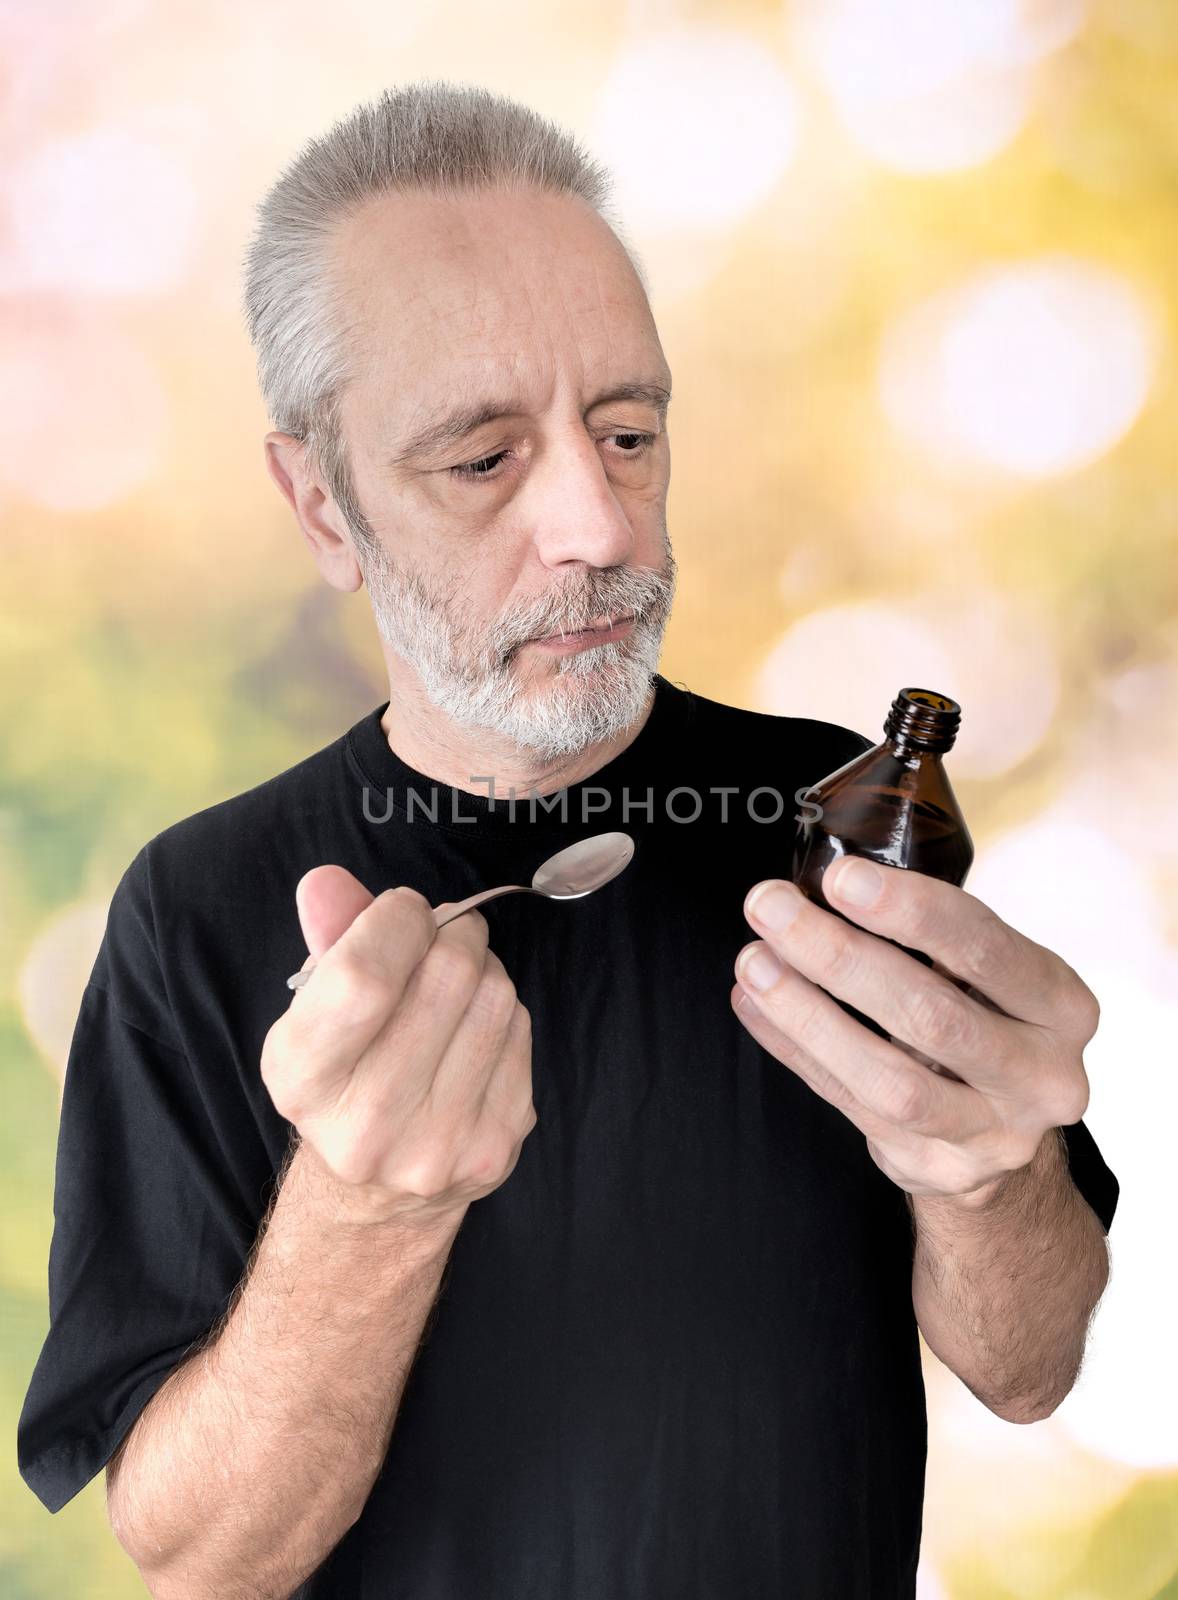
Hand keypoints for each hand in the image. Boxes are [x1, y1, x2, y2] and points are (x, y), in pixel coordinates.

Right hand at [261, 865, 535, 1228]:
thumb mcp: (315, 1008)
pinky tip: (473, 1026)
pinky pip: (520, 1034)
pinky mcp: (493, 1150)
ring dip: (483, 966)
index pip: (364, 979)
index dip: (396, 921)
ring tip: (456, 977)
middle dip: (452, 932)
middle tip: (442, 933)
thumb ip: (326, 937)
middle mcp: (365, 1126)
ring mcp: (437, 1146)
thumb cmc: (346, 1073)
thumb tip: (327, 883)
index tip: (403, 910)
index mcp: (303, 1080)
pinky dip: (502, 1010)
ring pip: (494, 998)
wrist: (374, 1193)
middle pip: (446, 978)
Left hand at [731, 857, 1097, 1200]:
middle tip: (771, 908)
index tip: (840, 879)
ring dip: (808, 1015)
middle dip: (839, 956)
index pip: (984, 949)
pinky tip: (753, 1004)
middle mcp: (1041, 1075)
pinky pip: (850, 1105)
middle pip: (931, 1016)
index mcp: (1062, 1005)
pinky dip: (796, 1050)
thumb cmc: (985, 1019)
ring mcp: (991, 1132)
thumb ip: (933, 937)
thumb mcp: (990, 975)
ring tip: (752, 964)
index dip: (909, 911)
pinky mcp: (936, 1166)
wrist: (1004, 1131)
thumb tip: (828, 882)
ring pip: (889, 1080)